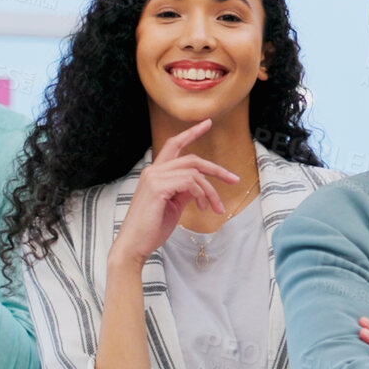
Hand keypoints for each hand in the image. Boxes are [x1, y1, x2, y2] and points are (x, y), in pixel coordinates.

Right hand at [108, 120, 236, 270]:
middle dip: (216, 169)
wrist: (134, 245)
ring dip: (210, 191)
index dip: (191, 133)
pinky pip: (190, 182)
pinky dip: (201, 194)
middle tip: (234, 179)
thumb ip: (184, 191)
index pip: (174, 145)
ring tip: (215, 208)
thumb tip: (200, 186)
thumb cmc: (152, 228)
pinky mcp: (158, 187)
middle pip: (192, 159)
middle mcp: (153, 171)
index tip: (207, 123)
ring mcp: (154, 177)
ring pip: (194, 173)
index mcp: (155, 173)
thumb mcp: (174, 206)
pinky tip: (202, 207)